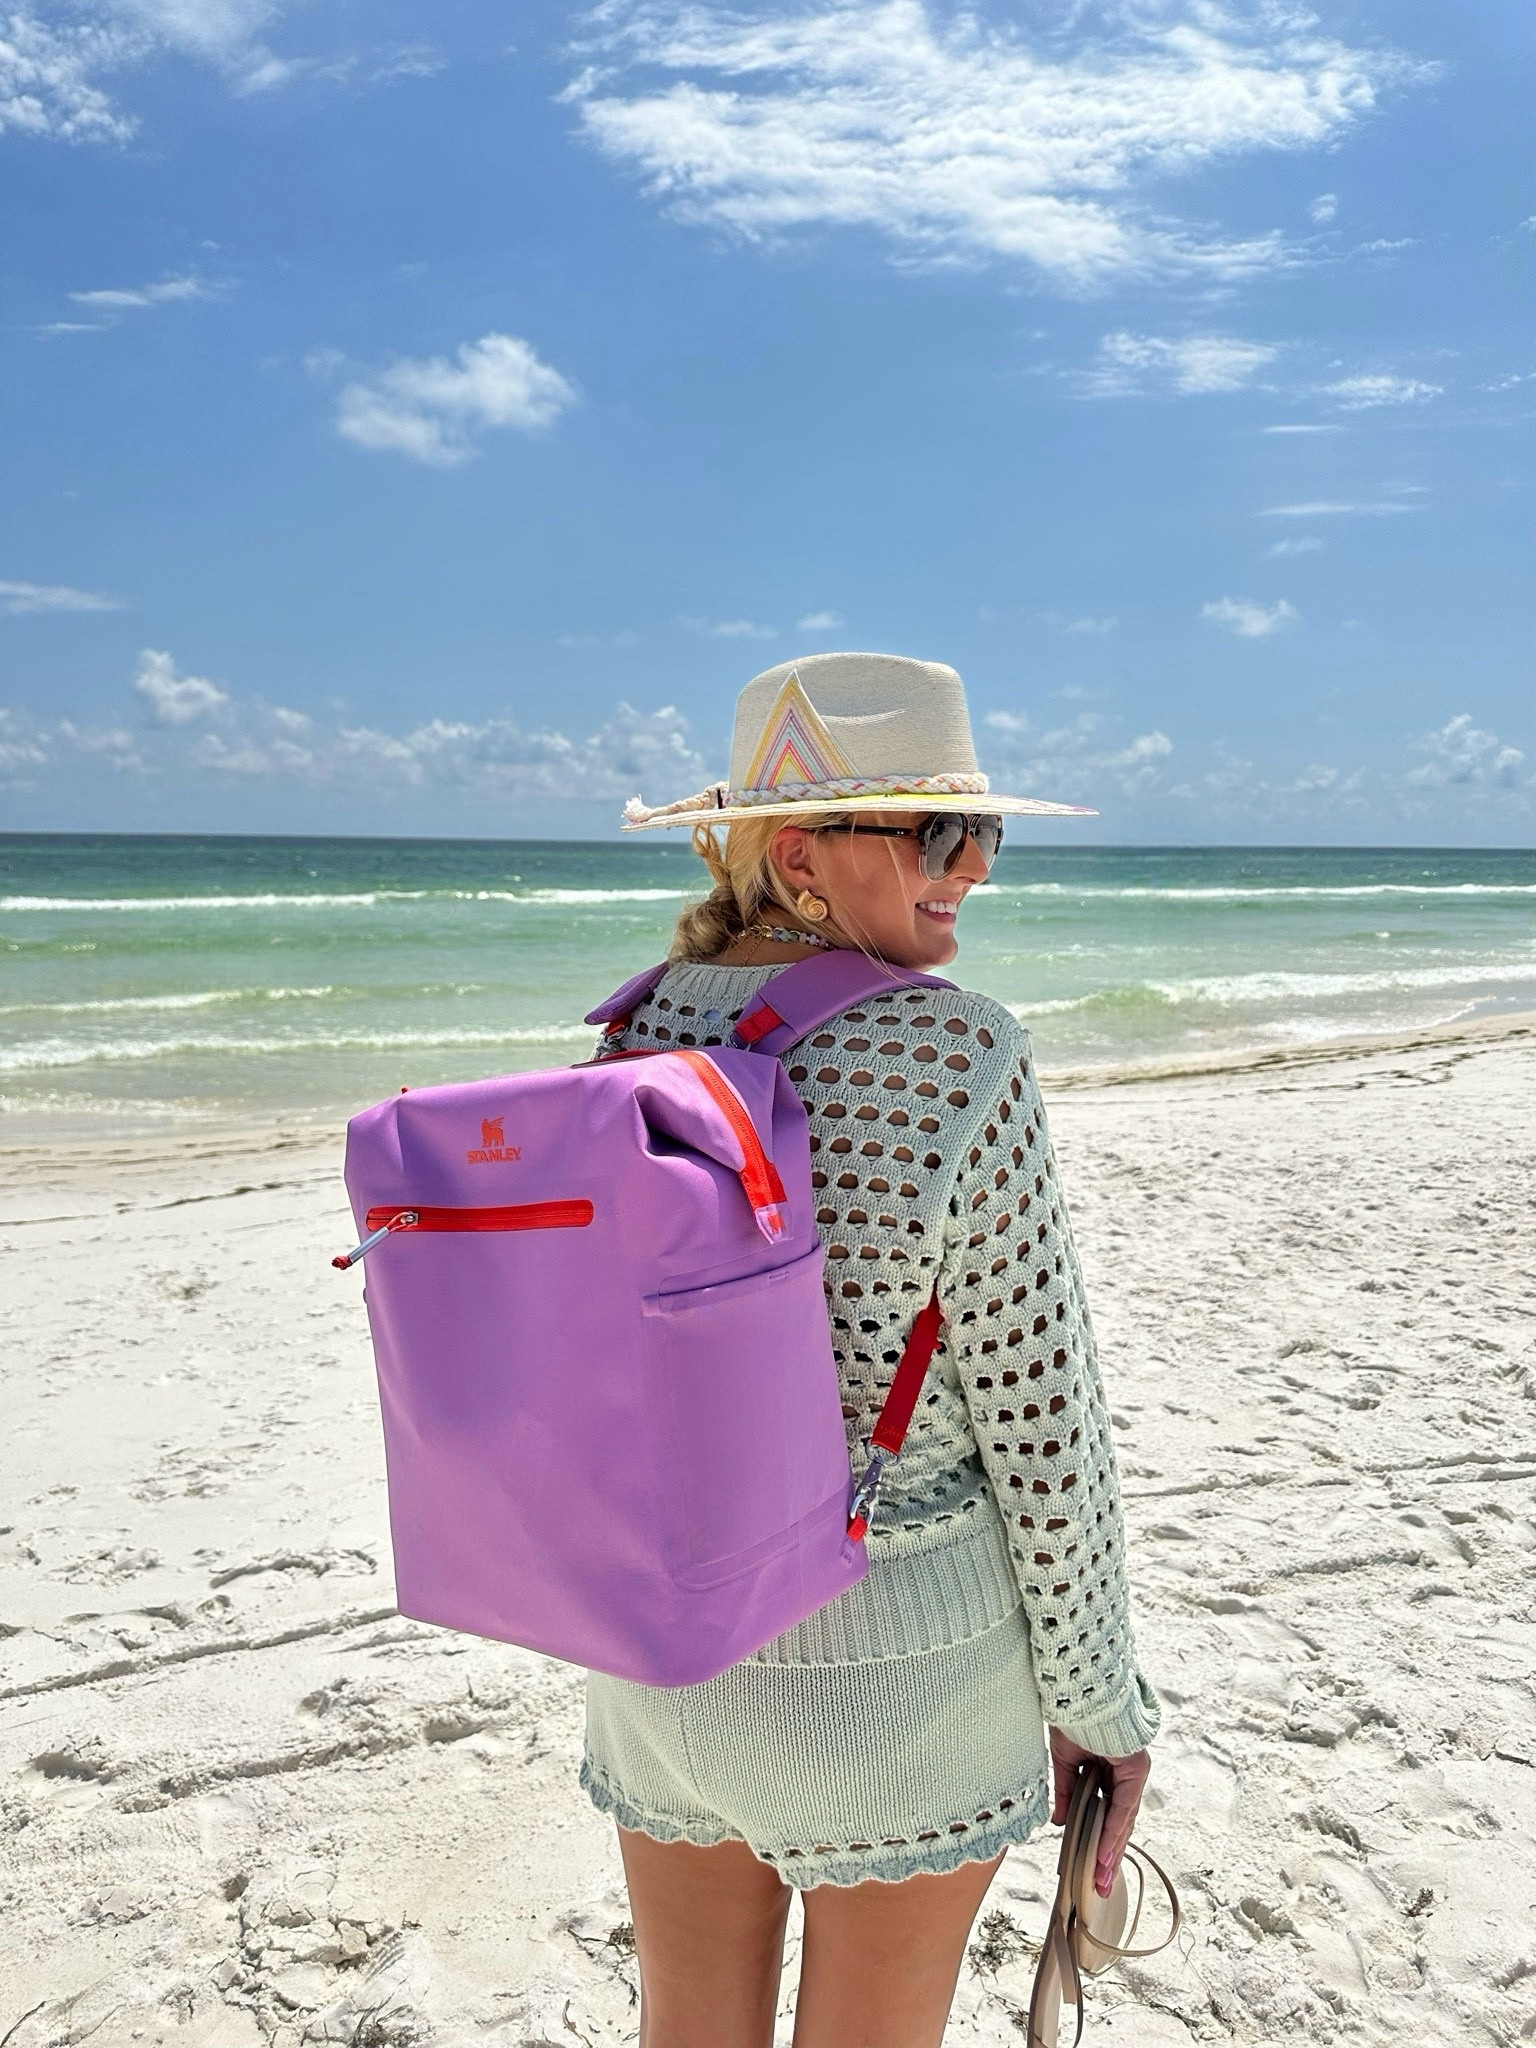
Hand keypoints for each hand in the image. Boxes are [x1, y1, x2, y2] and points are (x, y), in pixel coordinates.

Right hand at [1048, 1728, 1149, 1897]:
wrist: (1082, 1688)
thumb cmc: (1076, 1714)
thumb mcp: (1065, 1760)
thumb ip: (1066, 1792)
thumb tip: (1059, 1822)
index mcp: (1111, 1770)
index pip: (1108, 1815)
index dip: (1100, 1842)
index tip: (1090, 1869)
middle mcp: (1126, 1774)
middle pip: (1119, 1824)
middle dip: (1107, 1857)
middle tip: (1098, 1886)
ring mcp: (1133, 1772)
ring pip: (1124, 1820)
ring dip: (1111, 1850)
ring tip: (1100, 1878)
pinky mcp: (1136, 1769)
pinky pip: (1124, 1806)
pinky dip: (1114, 1830)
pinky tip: (1105, 1851)